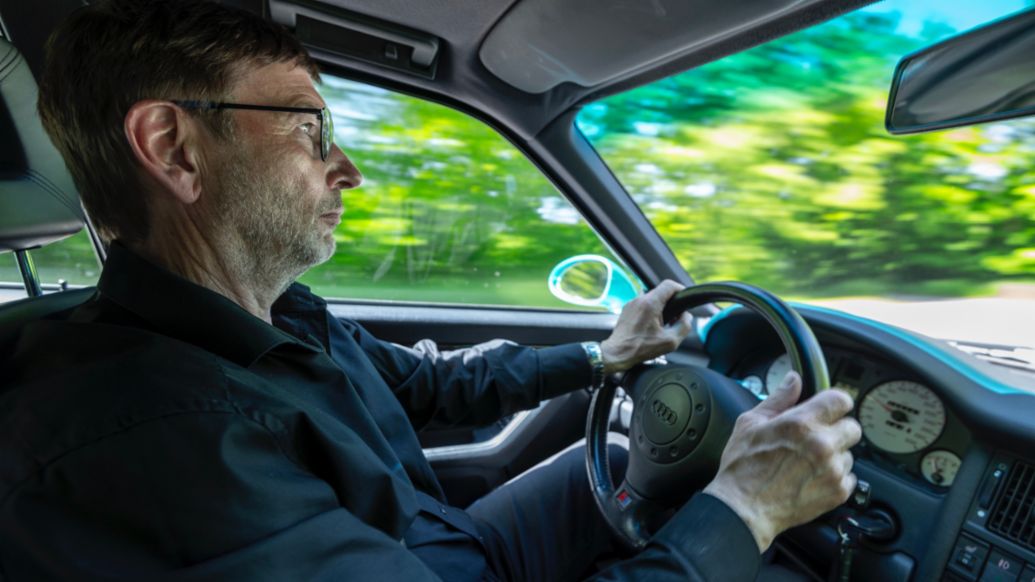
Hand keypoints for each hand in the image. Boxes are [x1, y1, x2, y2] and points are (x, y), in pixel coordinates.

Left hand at [600, 280, 693, 373]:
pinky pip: (643, 305)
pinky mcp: (627, 309)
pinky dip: (650, 311)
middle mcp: (639, 299)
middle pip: (661, 292)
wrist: (618, 353)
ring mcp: (631, 303)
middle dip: (671, 303)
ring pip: (651, 299)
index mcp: (650, 303)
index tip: (685, 298)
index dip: (680, 289)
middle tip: (675, 318)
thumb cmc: (641, 348)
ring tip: (662, 325)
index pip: (669, 285)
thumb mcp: (670, 341)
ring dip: (660, 308)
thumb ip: (684, 326)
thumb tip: (686, 316)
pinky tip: (651, 326)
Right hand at [702, 371, 861, 551]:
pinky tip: (813, 478)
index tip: (829, 408)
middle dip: (837, 429)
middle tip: (818, 437)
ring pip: (850, 453)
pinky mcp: (838, 492)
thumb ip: (779, 399)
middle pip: (853, 427)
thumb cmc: (743, 468)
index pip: (841, 400)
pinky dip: (835, 477)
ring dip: (835, 455)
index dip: (835, 402)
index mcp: (801, 423)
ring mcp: (832, 470)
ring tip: (810, 462)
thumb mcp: (751, 423)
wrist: (744, 508)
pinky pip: (850, 477)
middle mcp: (822, 445)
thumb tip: (794, 380)